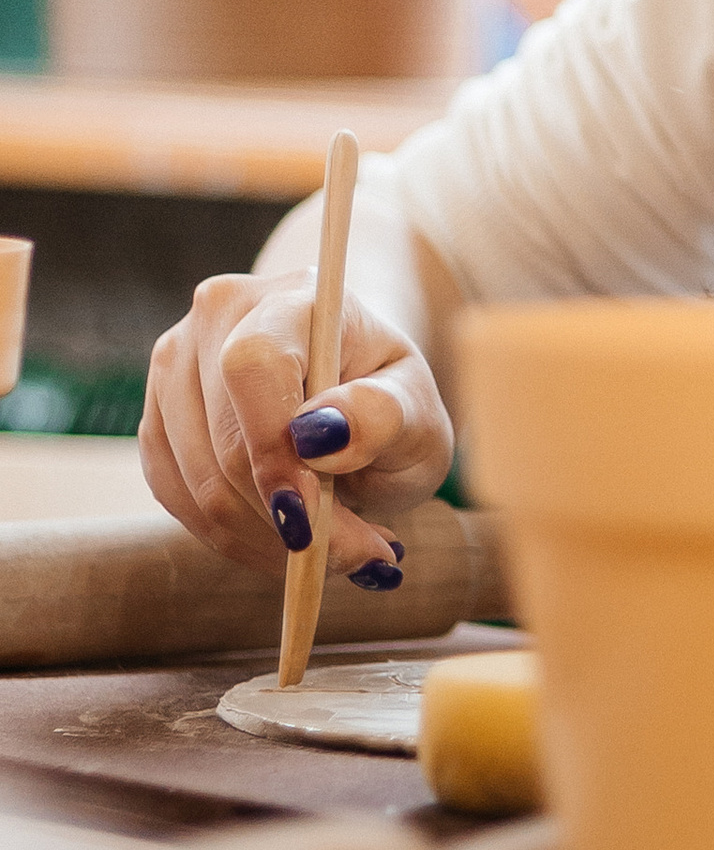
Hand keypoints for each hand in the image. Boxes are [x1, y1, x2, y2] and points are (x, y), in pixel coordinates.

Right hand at [141, 269, 454, 591]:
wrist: (352, 379)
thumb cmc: (391, 395)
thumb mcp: (419, 411)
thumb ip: (384, 416)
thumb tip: (322, 436)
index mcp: (294, 295)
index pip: (254, 365)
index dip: (272, 450)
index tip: (310, 518)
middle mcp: (218, 316)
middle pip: (222, 439)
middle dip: (284, 517)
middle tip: (358, 553)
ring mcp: (175, 365)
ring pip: (197, 482)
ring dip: (265, 538)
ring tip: (334, 545)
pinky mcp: (158, 420)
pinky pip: (179, 500)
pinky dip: (234, 537)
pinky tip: (286, 538)